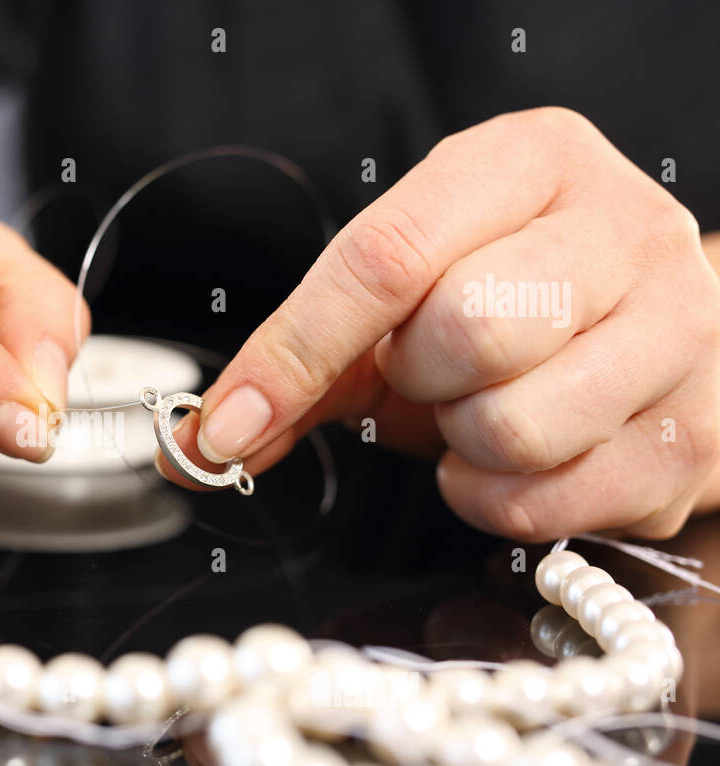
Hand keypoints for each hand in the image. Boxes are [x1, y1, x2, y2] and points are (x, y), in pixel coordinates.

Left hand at [160, 107, 719, 540]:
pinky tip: (515, 461)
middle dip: (417, 381)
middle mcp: (623, 229)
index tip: (228, 423)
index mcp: (530, 162)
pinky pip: (549, 501)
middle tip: (431, 375)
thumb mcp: (402, 307)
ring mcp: (679, 331)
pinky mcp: (692, 434)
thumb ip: (300, 365)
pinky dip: (497, 500)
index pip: (390, 252)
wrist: (643, 340)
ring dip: (462, 445)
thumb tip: (197, 445)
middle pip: (468, 333)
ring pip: (515, 426)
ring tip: (480, 411)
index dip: (295, 350)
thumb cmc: (509, 310)